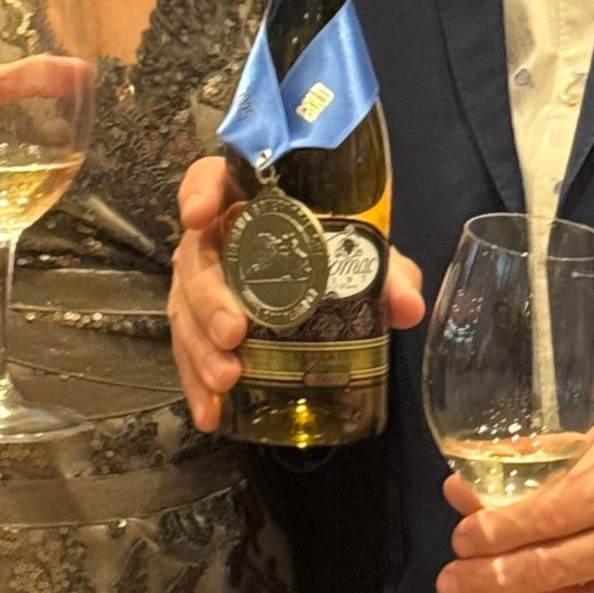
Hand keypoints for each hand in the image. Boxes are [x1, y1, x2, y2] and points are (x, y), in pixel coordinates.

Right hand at [167, 152, 425, 432]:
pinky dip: (197, 386)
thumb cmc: (332, 251)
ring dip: (200, 349)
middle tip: (235, 333)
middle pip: (197, 261)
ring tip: (226, 379)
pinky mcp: (201, 326)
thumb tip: (407, 306)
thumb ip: (386, 273)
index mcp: (250, 205)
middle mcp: (216, 241)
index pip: (213, 178)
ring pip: (186, 312)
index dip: (199, 192)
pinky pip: (189, 353)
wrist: (322, 275)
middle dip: (209, 300)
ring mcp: (202, 285)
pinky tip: (210, 414)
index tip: (199, 215)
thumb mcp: (360, 256)